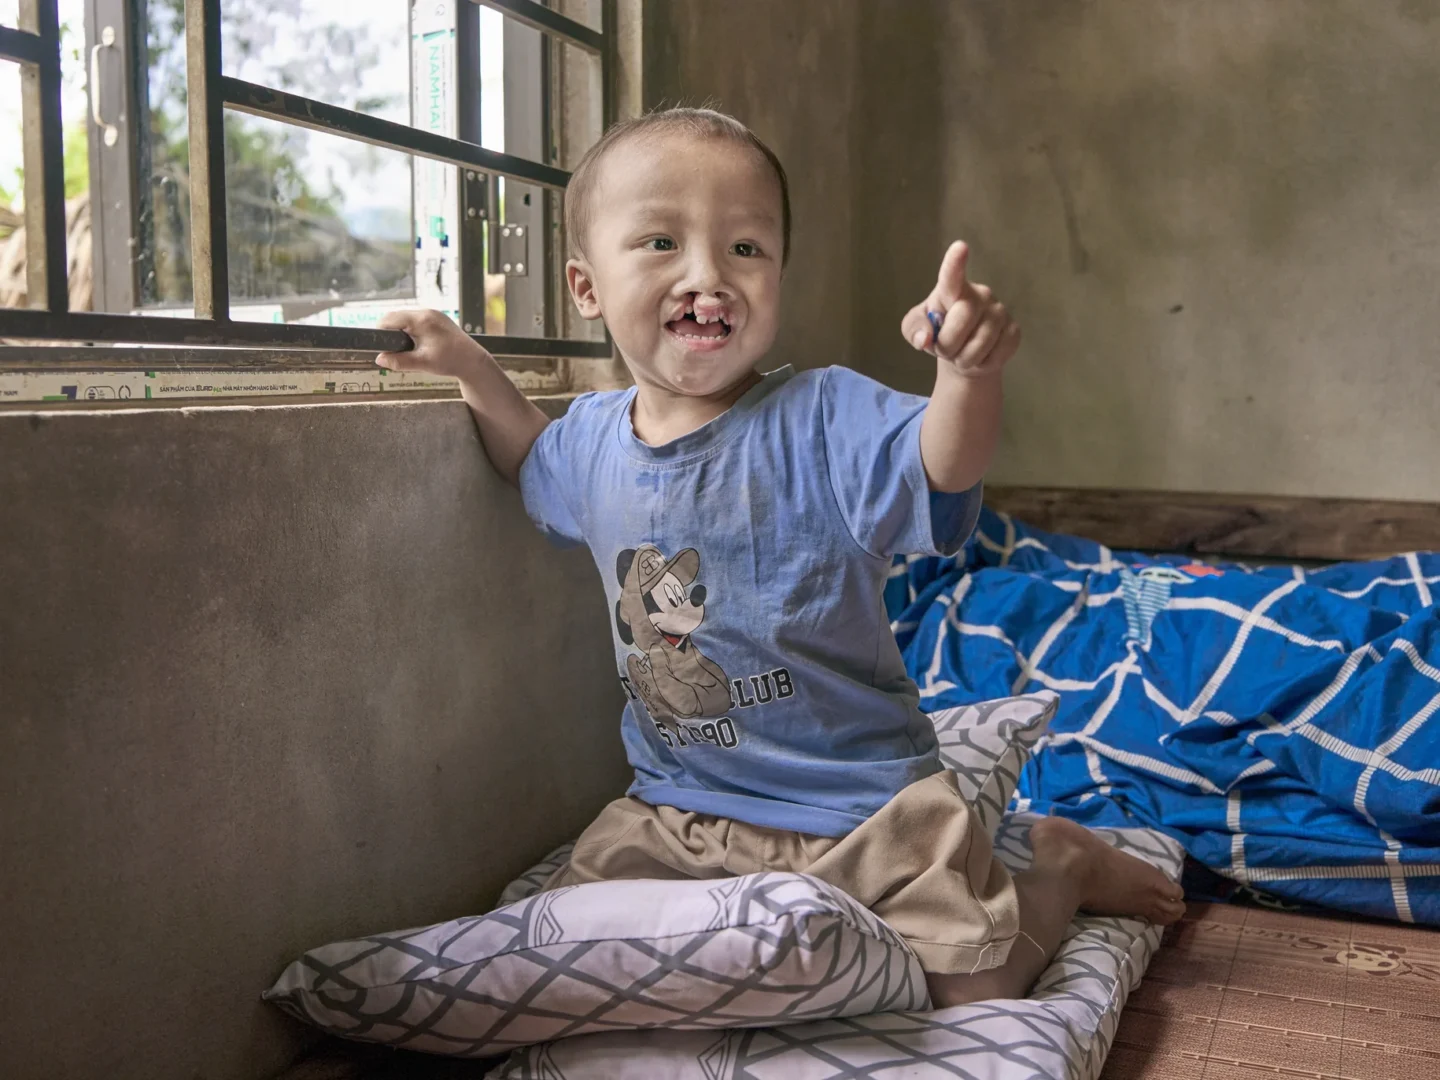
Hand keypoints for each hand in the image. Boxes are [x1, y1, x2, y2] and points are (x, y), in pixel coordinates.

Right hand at [375, 309, 490, 379]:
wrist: (473, 361)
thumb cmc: (450, 361)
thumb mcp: (423, 364)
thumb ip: (399, 361)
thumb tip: (379, 359)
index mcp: (422, 320)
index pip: (390, 319)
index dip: (380, 331)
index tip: (379, 345)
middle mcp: (427, 312)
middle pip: (397, 316)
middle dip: (390, 331)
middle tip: (391, 350)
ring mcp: (433, 313)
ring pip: (406, 317)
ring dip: (401, 330)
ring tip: (404, 348)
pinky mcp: (437, 317)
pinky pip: (416, 319)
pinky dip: (411, 329)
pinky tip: (415, 343)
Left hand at [901, 241, 1020, 376]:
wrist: (963, 354)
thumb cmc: (938, 333)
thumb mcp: (917, 330)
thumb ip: (914, 330)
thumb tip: (925, 338)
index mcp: (953, 289)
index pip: (952, 275)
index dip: (955, 262)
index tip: (960, 247)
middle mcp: (980, 294)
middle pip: (962, 319)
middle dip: (948, 344)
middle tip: (946, 348)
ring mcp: (1000, 311)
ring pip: (979, 344)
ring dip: (964, 358)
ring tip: (962, 353)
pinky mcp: (1014, 330)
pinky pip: (995, 356)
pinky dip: (982, 365)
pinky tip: (981, 357)